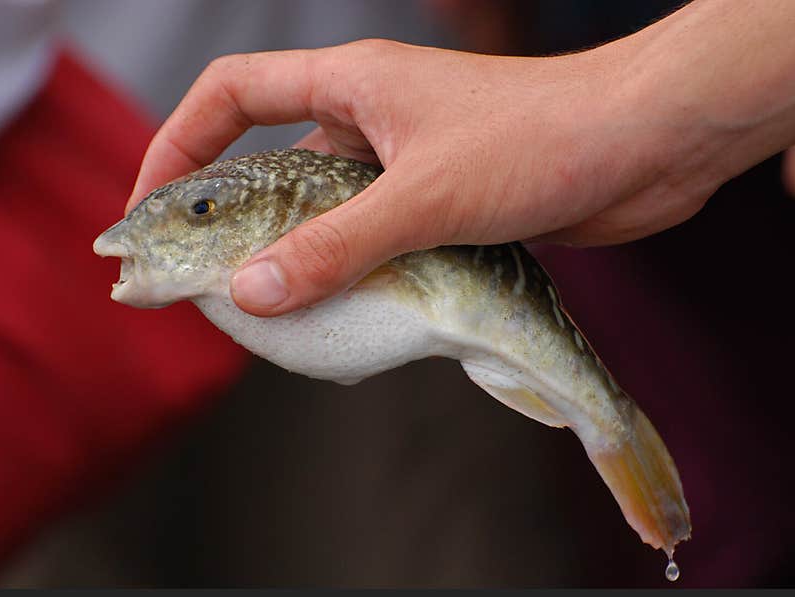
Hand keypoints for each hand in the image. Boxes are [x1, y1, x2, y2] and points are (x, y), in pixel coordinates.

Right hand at [126, 1, 794, 316]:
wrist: (646, 145)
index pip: (230, 95)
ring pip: (326, 208)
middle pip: (272, 160)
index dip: (176, 144)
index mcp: (352, 84)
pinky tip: (346, 315)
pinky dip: (353, 271)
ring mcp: (408, 161)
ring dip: (299, 255)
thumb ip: (336, 245)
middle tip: (206, 283)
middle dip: (234, 219)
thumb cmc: (542, 140)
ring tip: (270, 313)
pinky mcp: (444, 201)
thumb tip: (251, 292)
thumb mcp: (425, 197)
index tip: (148, 206)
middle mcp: (371, 118)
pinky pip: (375, 236)